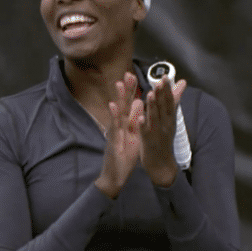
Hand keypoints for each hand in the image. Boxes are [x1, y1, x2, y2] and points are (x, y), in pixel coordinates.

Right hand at [94, 72, 143, 198]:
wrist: (114, 176)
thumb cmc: (124, 158)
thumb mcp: (133, 137)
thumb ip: (135, 121)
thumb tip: (140, 105)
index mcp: (126, 125)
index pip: (129, 105)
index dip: (132, 91)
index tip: (134, 75)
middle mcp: (119, 127)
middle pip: (123, 105)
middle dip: (126, 90)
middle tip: (128, 74)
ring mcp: (114, 133)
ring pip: (117, 113)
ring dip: (118, 98)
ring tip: (119, 84)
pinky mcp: (112, 141)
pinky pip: (113, 127)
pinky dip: (113, 117)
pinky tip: (113, 106)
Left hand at [140, 75, 186, 186]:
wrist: (161, 164)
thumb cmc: (164, 138)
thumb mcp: (170, 118)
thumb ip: (174, 100)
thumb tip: (182, 83)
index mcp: (169, 118)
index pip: (169, 101)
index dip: (167, 90)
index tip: (164, 76)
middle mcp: (165, 124)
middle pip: (163, 108)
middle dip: (161, 94)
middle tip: (159, 81)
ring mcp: (156, 133)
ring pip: (154, 118)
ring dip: (153, 106)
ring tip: (150, 94)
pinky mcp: (148, 142)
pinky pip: (145, 133)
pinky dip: (143, 125)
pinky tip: (139, 118)